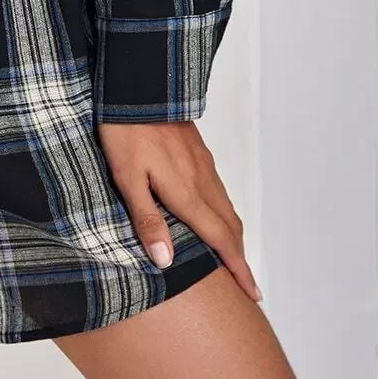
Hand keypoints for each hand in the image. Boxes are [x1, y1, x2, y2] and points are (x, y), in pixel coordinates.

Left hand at [97, 120, 261, 303]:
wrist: (138, 86)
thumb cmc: (124, 130)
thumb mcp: (127, 178)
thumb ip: (146, 219)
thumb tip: (166, 260)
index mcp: (186, 193)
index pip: (220, 239)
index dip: (237, 268)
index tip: (252, 292)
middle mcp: (202, 180)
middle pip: (230, 226)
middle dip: (241, 257)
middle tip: (248, 283)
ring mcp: (202, 164)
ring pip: (227, 207)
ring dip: (235, 235)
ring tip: (235, 256)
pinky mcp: (198, 150)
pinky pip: (219, 189)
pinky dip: (225, 212)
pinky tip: (215, 214)